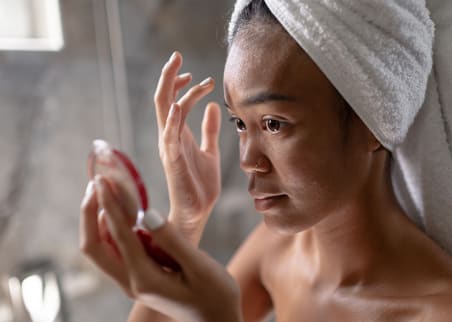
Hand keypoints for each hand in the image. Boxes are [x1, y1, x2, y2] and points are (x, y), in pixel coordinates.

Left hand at [80, 177, 240, 321]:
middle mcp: (132, 282)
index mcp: (145, 278)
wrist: (217, 321)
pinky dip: (113, 229)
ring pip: (102, 250)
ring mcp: (133, 282)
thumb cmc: (215, 295)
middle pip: (94, 248)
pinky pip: (117, 251)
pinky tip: (124, 213)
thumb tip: (148, 214)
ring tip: (106, 192)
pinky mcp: (139, 278)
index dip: (109, 204)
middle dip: (89, 214)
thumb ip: (173, 241)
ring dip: (98, 221)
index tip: (103, 179)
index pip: (119, 235)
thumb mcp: (199, 267)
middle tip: (96, 184)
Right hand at [154, 52, 220, 244]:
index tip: (198, 75)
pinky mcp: (173, 160)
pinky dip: (172, 119)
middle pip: (164, 99)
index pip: (175, 101)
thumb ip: (210, 129)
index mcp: (178, 133)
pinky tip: (178, 105)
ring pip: (164, 111)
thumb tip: (215, 106)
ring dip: (172, 89)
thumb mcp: (210, 150)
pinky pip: (169, 136)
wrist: (196, 211)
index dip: (184, 85)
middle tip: (177, 55)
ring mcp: (169, 146)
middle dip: (170, 76)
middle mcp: (170, 136)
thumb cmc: (200, 184)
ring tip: (186, 73)